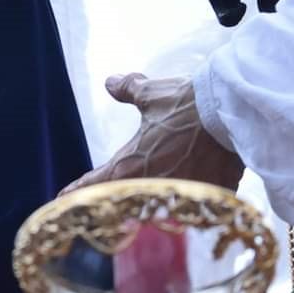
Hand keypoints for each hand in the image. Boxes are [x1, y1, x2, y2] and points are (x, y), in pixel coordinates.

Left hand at [62, 73, 243, 192]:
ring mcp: (183, 196)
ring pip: (161, 210)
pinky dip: (193, 205)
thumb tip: (110, 82)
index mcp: (131, 165)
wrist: (231, 113)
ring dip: (154, 207)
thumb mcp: (150, 94)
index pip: (96, 184)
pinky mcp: (211, 196)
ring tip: (150, 208)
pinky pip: (197, 208)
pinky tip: (193, 204)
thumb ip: (127, 90)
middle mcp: (153, 186)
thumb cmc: (185, 104)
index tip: (62, 199)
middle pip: (128, 204)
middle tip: (109, 206)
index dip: (78, 191)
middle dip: (118, 204)